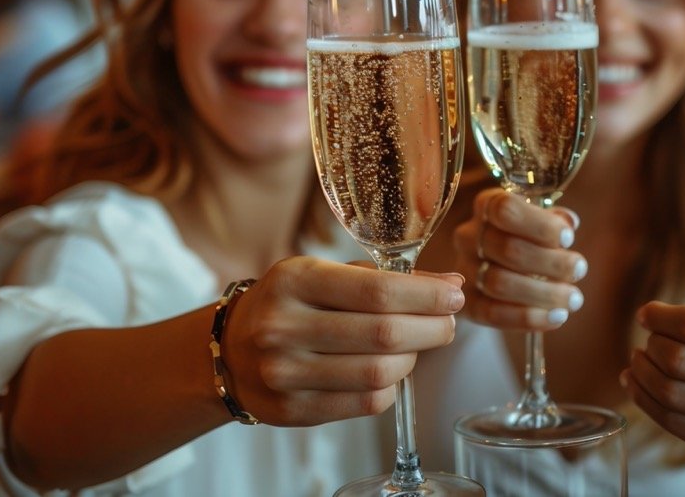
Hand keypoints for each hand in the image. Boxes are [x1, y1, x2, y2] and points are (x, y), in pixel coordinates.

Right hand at [220, 256, 463, 425]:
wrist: (231, 350)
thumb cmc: (291, 304)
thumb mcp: (325, 275)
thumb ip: (385, 278)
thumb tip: (451, 283)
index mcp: (295, 280)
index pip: (376, 291)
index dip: (426, 296)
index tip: (454, 296)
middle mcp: (284, 326)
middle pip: (384, 334)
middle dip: (431, 329)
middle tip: (447, 324)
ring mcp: (285, 372)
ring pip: (379, 373)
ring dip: (412, 360)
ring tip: (416, 346)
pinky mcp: (293, 410)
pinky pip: (365, 403)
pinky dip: (390, 387)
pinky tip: (389, 372)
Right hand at [451, 188, 585, 330]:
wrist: (495, 272)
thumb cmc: (527, 240)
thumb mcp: (540, 224)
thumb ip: (553, 221)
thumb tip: (568, 223)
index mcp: (487, 206)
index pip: (505, 209)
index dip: (540, 225)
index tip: (568, 238)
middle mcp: (469, 237)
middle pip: (508, 250)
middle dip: (552, 263)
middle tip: (578, 270)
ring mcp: (464, 272)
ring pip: (500, 283)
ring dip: (544, 293)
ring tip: (573, 298)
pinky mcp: (467, 305)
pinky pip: (493, 314)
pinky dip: (529, 318)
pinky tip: (556, 317)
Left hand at [620, 301, 684, 458]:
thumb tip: (646, 316)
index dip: (660, 318)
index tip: (644, 316)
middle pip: (679, 359)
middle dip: (652, 348)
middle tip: (648, 345)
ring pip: (670, 392)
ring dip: (641, 372)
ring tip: (638, 362)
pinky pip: (670, 421)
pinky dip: (642, 399)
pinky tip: (634, 383)